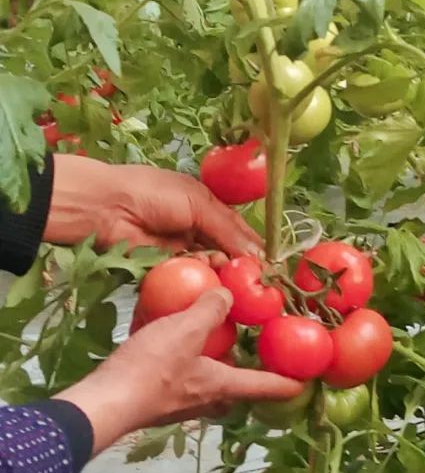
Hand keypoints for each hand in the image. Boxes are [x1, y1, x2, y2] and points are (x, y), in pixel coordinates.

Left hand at [44, 155, 262, 260]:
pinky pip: (187, 276)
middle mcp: (197, 228)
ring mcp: (180, 250)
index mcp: (207, 206)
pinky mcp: (164, 268)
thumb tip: (257, 252)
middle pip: (226, 250)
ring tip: (231, 275)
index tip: (270, 264)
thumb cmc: (154, 193)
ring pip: (209, 265)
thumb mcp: (199, 203)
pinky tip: (209, 278)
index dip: (253, 246)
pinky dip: (198, 278)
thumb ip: (227, 229)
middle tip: (255, 277)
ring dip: (220, 270)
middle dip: (239, 262)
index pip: (238, 230)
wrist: (106, 207)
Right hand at [54, 288, 305, 455]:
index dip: (288, 382)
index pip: (266, 386)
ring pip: (203, 379)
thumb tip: (227, 294)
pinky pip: (173, 372)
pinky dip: (174, 352)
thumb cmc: (149, 371)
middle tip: (249, 349)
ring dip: (206, 357)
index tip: (305, 381)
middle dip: (243, 370)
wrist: (100, 403)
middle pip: (234, 385)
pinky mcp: (153, 396)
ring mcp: (177, 400)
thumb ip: (212, 308)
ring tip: (205, 333)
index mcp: (222, 385)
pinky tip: (162, 330)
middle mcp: (204, 398)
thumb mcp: (186, 329)